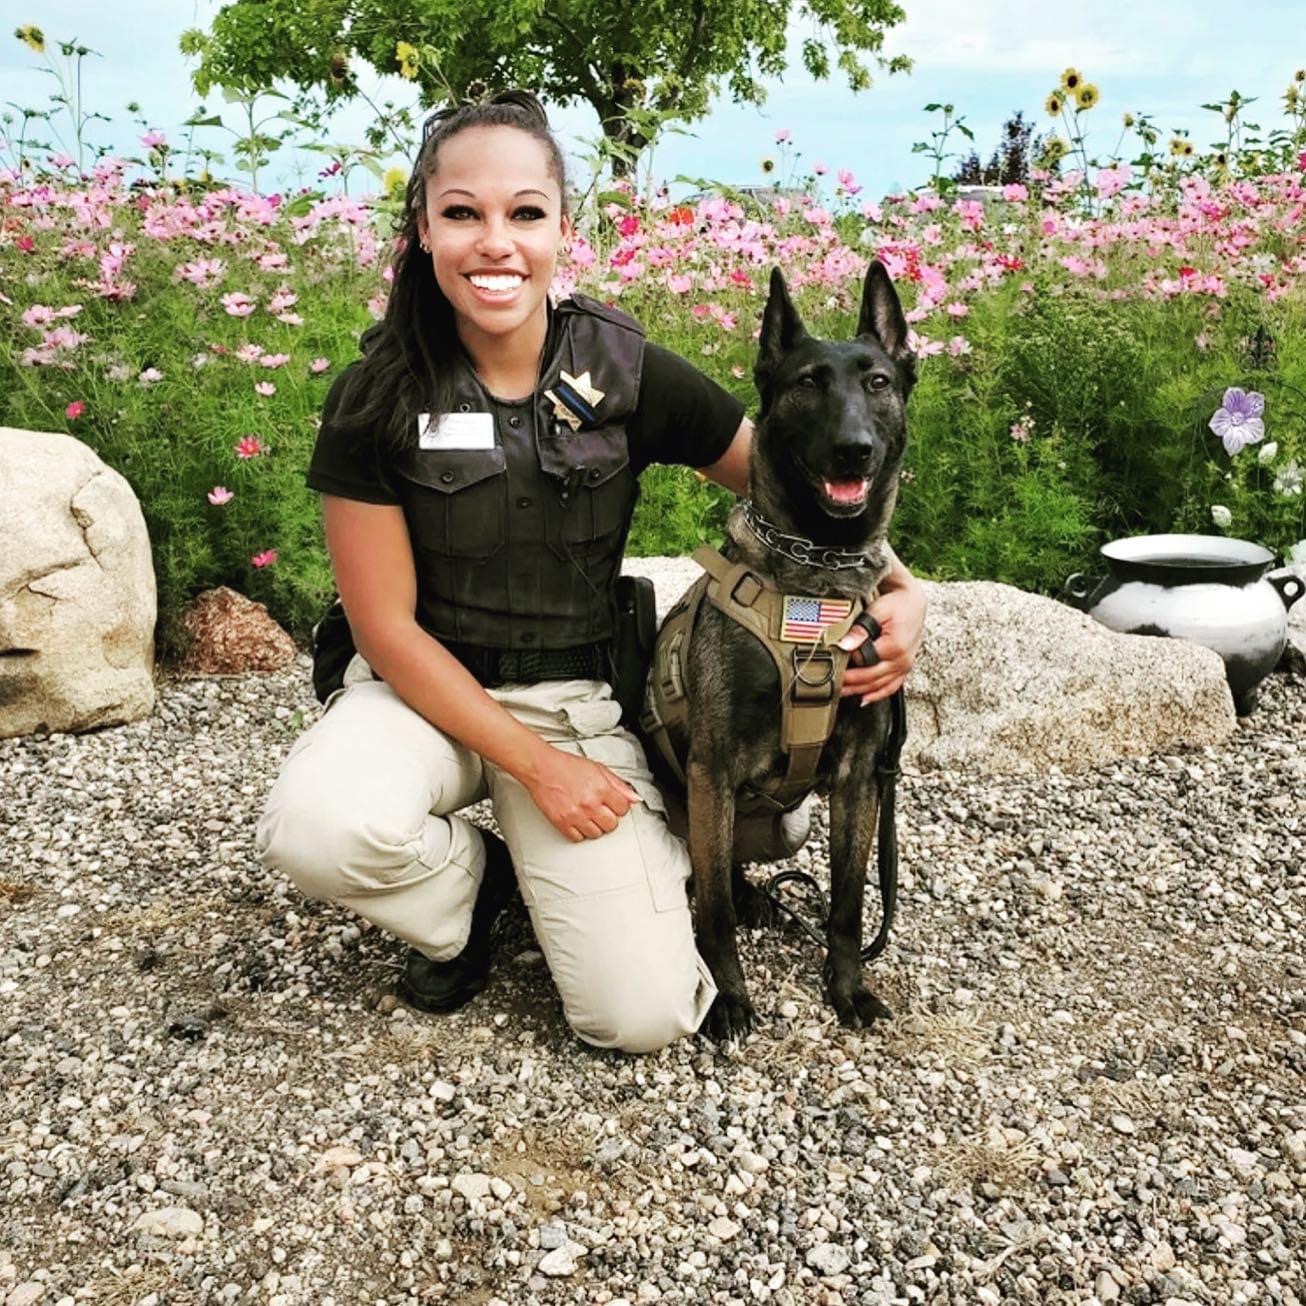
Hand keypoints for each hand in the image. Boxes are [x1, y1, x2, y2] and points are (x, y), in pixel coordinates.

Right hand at [522, 745, 642, 841]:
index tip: (615, 804)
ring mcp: (576, 815)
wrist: (542, 768)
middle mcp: (589, 803)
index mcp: (601, 788)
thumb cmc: (566, 766)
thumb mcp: (598, 768)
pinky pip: (578, 838)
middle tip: (602, 811)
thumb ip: (618, 784)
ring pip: (596, 834)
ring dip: (595, 826)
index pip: (623, 809)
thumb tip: (634, 797)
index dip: (620, 807)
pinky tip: (578, 822)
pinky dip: (579, 832)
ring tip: (589, 815)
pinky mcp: (562, 823)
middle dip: (609, 818)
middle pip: (611, 825)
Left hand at [837, 570, 926, 705]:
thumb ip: (861, 630)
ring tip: (840, 693)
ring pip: (879, 686)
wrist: (914, 603)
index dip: (846, 665)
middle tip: (830, 684)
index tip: (830, 666)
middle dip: (850, 683)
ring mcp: (905, 666)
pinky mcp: (905, 668)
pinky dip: (877, 694)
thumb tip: (844, 645)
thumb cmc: (898, 604)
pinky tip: (864, 699)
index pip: (864, 662)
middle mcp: (902, 660)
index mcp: (894, 647)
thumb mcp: (877, 611)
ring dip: (859, 691)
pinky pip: (891, 687)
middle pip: (871, 678)